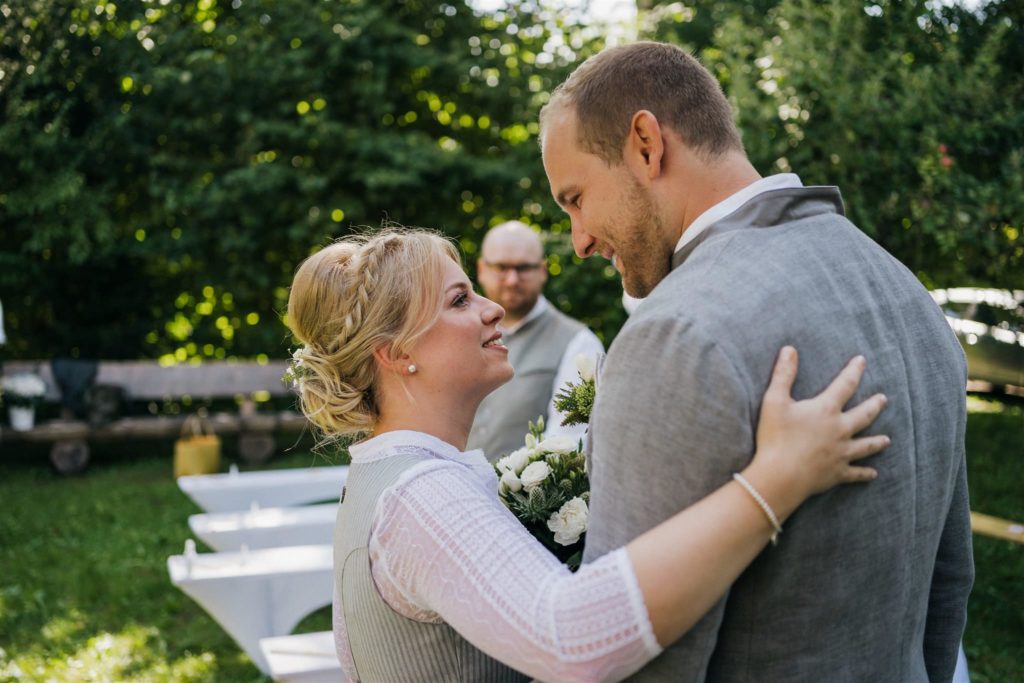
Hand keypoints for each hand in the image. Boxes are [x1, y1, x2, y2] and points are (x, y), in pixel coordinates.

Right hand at [753, 346, 888, 498]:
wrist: (781, 475)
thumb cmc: (775, 437)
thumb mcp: (774, 401)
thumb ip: (783, 374)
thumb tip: (789, 349)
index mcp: (826, 410)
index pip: (844, 385)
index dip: (853, 371)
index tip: (862, 361)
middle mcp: (840, 430)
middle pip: (863, 415)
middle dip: (874, 406)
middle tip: (883, 399)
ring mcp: (841, 453)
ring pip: (866, 445)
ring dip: (877, 441)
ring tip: (887, 440)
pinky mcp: (837, 473)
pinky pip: (856, 473)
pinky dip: (865, 473)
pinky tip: (873, 473)